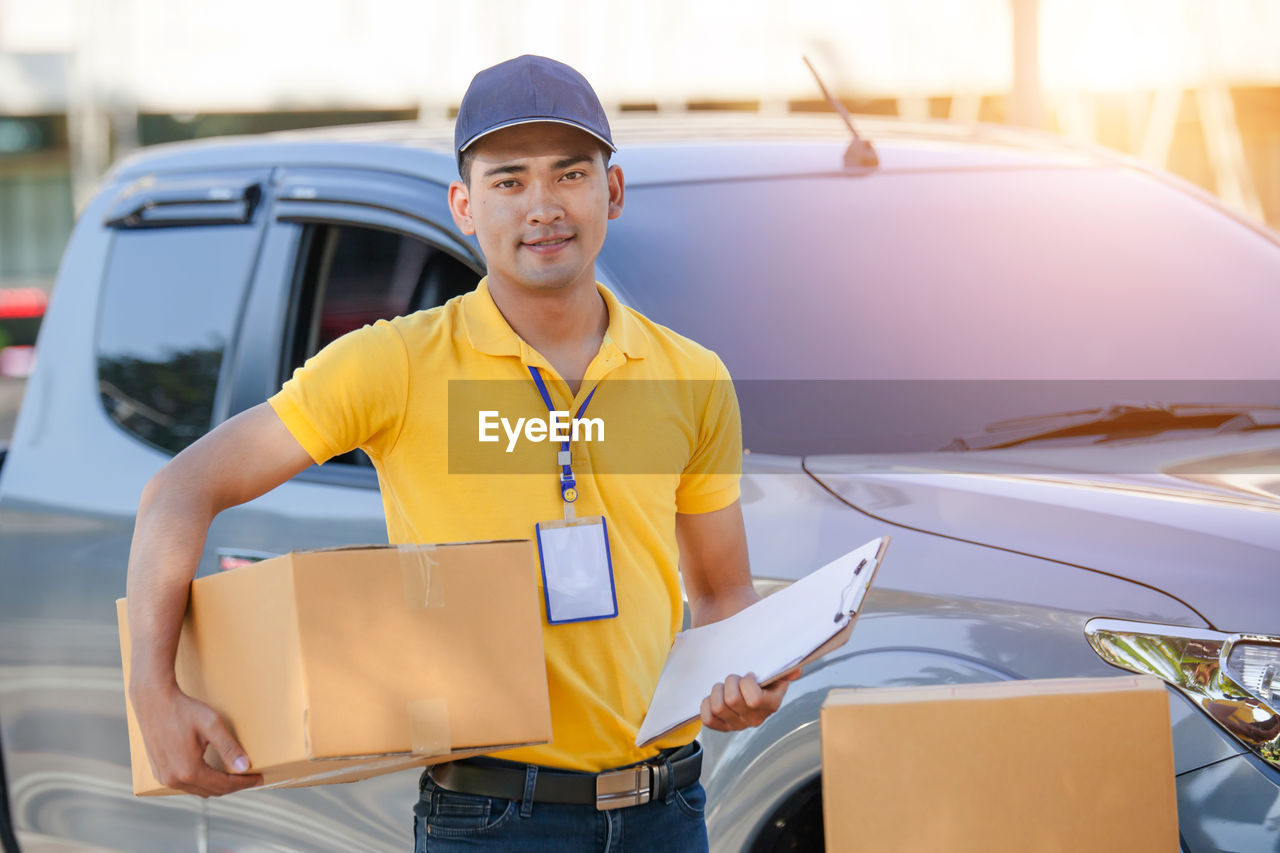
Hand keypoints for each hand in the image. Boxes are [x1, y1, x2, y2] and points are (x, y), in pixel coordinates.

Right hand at [131, 681, 262, 796]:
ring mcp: (164, 778)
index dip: (244, 783)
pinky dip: (202, 782)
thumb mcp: (211, 725)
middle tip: (251, 778)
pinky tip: (212, 773)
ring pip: (198, 790)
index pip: (223, 785)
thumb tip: (245, 766)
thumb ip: (229, 747)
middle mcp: (174, 780)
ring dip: (217, 785)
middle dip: (233, 786)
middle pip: (211, 791)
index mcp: (188, 771)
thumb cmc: (183, 710)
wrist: (153, 701)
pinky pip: (185, 785)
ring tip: (235, 777)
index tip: (259, 779)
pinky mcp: (158, 772)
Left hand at [699, 668, 801, 732]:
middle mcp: (755, 719)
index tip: (750, 676)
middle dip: (730, 682)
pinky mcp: (722, 726)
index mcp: (770, 705)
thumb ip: (785, 672)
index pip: (754, 699)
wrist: (749, 692)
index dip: (747, 683)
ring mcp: (737, 725)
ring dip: (718, 691)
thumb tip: (796, 671)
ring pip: (718, 707)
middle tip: (735, 679)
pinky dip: (707, 704)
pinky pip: (708, 719)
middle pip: (732, 700)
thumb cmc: (762, 681)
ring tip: (724, 687)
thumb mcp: (775, 675)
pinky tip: (715, 697)